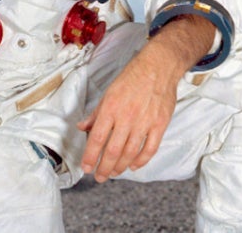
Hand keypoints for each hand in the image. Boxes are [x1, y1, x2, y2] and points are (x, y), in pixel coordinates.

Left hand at [77, 14, 214, 181]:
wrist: (159, 66)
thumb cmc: (133, 76)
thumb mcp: (109, 91)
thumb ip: (96, 112)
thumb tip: (81, 126)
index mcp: (111, 107)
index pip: (97, 138)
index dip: (90, 156)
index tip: (86, 167)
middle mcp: (127, 116)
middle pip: (113, 150)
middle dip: (104, 168)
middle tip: (99, 176)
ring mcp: (145, 122)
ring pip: (130, 153)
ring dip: (120, 167)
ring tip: (113, 172)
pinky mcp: (160, 124)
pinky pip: (149, 149)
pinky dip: (141, 161)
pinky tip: (134, 165)